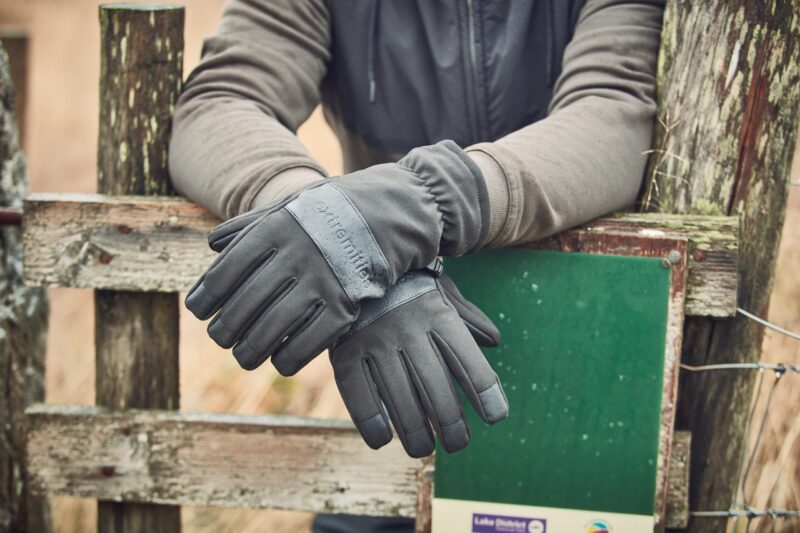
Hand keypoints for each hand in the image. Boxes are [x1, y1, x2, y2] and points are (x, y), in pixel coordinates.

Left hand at [185, 141, 489, 375]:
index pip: (225, 273)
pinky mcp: (345, 305)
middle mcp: (293, 256)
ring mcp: (321, 282)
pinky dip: (288, 358)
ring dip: (250, 350)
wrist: (390, 214)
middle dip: (224, 329)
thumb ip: (250, 225)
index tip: (197, 311)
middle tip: (220, 338)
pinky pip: (307, 343)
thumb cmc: (332, 212)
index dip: (205, 297)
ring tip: (244, 356)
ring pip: (271, 329)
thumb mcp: (290, 206)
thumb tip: (212, 245)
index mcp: (273, 230)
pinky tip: (281, 361)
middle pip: (243, 305)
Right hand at [331, 269, 507, 457]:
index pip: (469, 364)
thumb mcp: (441, 290)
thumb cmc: (406, 282)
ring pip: (402, 405)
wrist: (350, 261)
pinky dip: (374, 427)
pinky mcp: (345, 354)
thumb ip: (468, 317)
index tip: (495, 417)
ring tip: (423, 447)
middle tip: (457, 443)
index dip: (486, 394)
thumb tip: (494, 341)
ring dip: (416, 435)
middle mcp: (409, 330)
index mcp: (439, 315)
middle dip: (452, 427)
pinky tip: (382, 438)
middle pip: (438, 393)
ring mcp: (375, 343)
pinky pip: (362, 401)